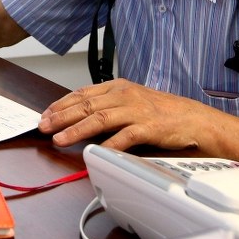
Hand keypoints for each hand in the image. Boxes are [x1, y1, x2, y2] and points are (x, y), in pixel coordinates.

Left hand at [38, 78, 217, 151]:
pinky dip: (109, 144)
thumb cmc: (163, 112)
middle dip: (61, 116)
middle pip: (86, 105)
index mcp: (119, 86)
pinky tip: (96, 152)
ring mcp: (137, 110)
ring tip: (59, 138)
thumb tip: (79, 116)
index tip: (46, 114)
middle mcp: (125, 95)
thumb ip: (108, 105)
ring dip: (76, 129)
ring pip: (99, 118)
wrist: (195, 119)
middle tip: (43, 126)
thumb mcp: (131, 101)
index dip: (61, 103)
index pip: (82, 93)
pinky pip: (125, 136)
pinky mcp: (149, 127)